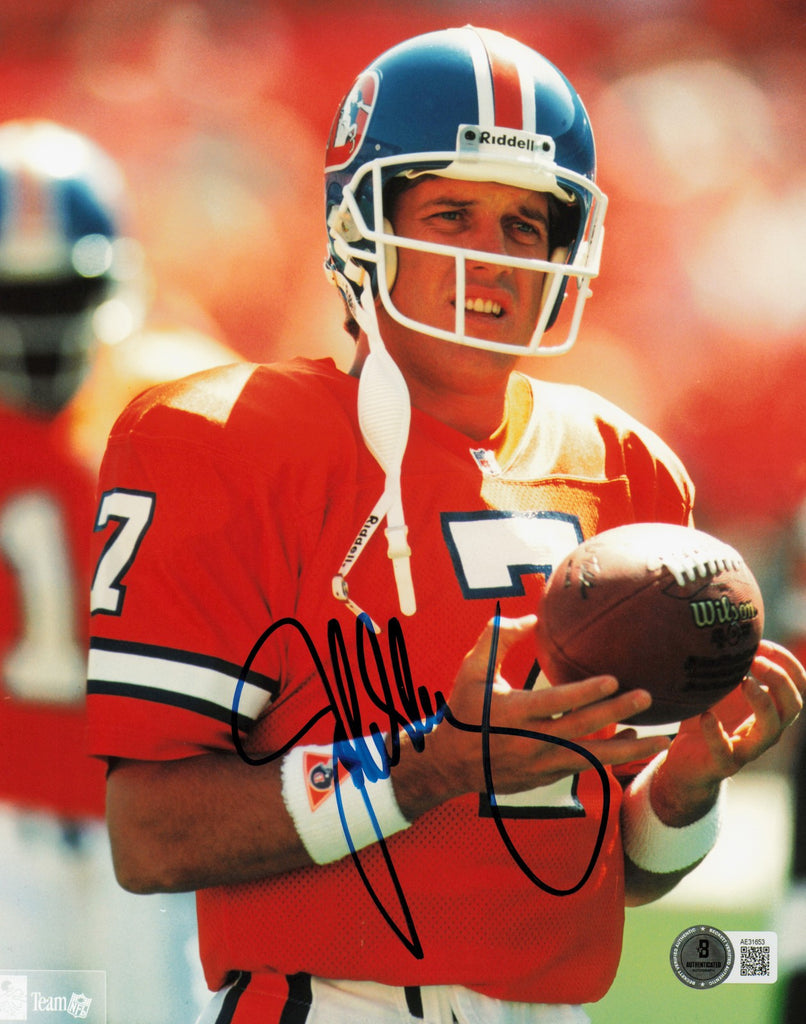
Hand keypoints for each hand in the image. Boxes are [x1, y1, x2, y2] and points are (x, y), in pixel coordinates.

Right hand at [417, 614, 670, 803]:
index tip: (613, 679)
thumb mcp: (471, 670)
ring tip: (662, 739)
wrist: (450, 764)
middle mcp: (529, 742)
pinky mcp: (546, 777)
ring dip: (628, 749)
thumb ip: (498, 639)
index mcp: (511, 713)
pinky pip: (585, 765)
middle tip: (646, 696)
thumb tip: (534, 618)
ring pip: (592, 758)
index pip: (555, 703)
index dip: (585, 693)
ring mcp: (540, 764)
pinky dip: (609, 755)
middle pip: (581, 728)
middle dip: (616, 712)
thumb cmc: (463, 709)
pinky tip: (631, 741)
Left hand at [651, 640, 804, 825]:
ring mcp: (748, 749)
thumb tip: (725, 625)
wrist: (686, 763)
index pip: (798, 685)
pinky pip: (726, 751)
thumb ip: (729, 666)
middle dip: (780, 680)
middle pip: (793, 706)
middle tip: (756, 660)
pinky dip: (717, 732)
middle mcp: (767, 730)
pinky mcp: (724, 763)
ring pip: (770, 730)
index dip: (788, 663)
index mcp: (772, 709)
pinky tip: (706, 715)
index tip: (764, 643)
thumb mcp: (720, 689)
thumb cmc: (708, 719)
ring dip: (761, 702)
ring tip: (742, 681)